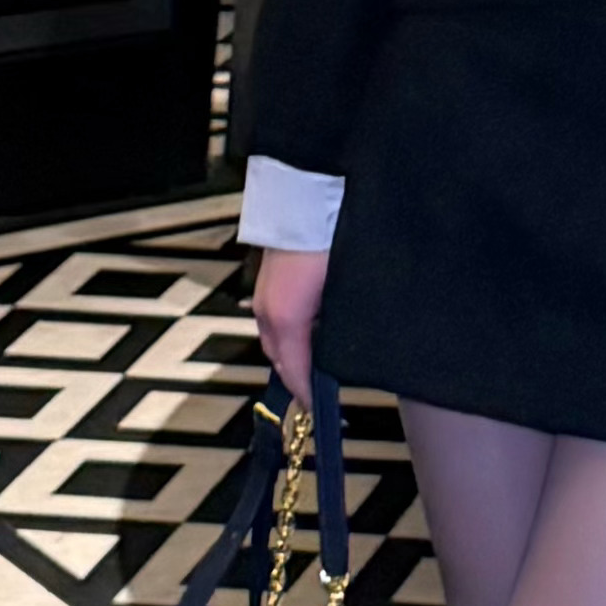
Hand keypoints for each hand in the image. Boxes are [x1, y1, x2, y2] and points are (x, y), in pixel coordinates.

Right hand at [251, 246, 326, 407]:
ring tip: (319, 362)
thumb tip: (339, 355)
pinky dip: (290, 332)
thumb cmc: (331, 241)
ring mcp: (265, 293)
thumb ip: (336, 329)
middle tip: (318, 390)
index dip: (306, 392)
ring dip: (292, 353)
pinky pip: (275, 317)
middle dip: (296, 376)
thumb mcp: (340, 291)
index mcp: (285, 318)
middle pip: (279, 357)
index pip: (293, 369)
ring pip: (275, 337)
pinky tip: (313, 328)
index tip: (318, 410)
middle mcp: (268, 310)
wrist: (310, 195)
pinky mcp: (269, 278)